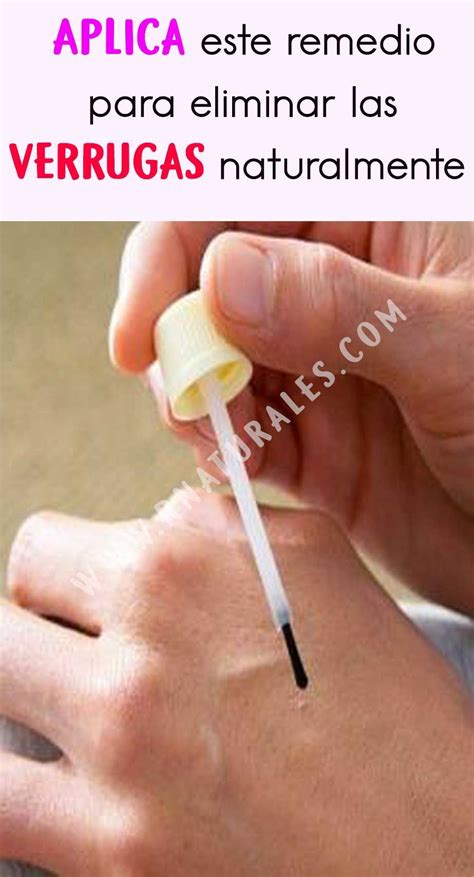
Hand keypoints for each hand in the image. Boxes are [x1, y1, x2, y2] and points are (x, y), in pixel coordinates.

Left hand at [1, 496, 472, 874]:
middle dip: (32, 640)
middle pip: (0, 629)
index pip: (40, 547)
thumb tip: (154, 522)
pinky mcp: (114, 856)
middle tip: (74, 665)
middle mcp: (137, 652)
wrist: (437, 846)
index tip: (79, 603)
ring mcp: (119, 758)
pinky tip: (53, 795)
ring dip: (20, 715)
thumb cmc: (390, 703)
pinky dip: (16, 796)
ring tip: (65, 731)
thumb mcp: (319, 565)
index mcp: (179, 566)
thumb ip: (218, 528)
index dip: (61, 576)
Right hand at [109, 222, 473, 613]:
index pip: (242, 204)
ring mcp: (323, 368)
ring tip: (214, 437)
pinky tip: (241, 468)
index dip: (171, 256)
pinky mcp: (317, 441)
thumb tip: (220, 275)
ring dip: (193, 399)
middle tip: (180, 396)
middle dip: (178, 340)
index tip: (141, 332)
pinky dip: (222, 449)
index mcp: (382, 226)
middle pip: (209, 287)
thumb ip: (340, 306)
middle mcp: (339, 291)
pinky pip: (240, 434)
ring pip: (213, 364)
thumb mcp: (456, 349)